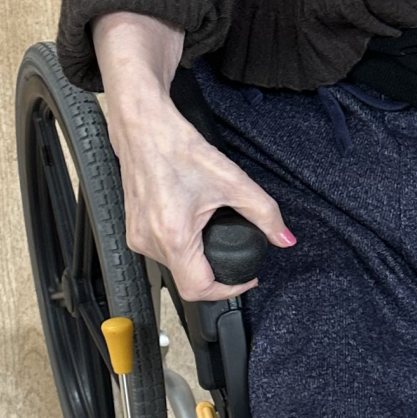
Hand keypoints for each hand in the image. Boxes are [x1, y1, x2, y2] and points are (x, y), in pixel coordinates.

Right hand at [93, 11, 293, 303]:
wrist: (143, 127)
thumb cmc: (177, 148)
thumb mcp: (232, 181)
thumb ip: (264, 213)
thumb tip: (284, 238)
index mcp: (173, 236)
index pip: (200, 289)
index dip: (228, 290)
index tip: (245, 277)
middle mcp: (150, 241)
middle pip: (188, 280)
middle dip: (215, 272)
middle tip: (235, 255)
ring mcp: (136, 236)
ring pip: (173, 267)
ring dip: (197, 261)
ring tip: (213, 239)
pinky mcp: (132, 229)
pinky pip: (160, 252)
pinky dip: (180, 248)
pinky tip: (192, 231)